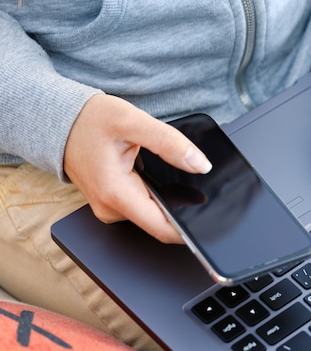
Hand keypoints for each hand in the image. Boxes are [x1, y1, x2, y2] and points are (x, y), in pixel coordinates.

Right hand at [64, 94, 211, 242]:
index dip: (189, 230)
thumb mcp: (132, 121)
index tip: (211, 222)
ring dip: (170, 200)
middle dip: (184, 209)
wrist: (60, 120)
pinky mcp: (112, 202)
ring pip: (153, 213)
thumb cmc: (88, 120)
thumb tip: (200, 164)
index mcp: (116, 194)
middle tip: (200, 186)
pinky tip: (162, 177)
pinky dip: (157, 194)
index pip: (162, 229)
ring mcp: (110, 207)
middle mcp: (110, 208)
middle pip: (160, 221)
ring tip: (178, 176)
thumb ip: (169, 143)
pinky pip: (143, 205)